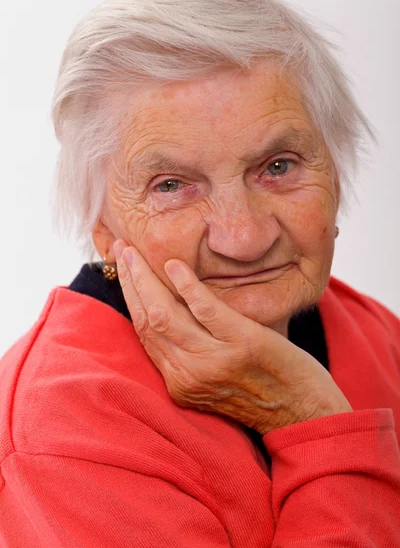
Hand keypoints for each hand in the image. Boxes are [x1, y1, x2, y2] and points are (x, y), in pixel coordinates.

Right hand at [114, 240, 351, 434]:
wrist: (305, 413)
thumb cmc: (263, 391)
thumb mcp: (215, 379)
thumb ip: (192, 352)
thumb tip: (175, 309)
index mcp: (179, 382)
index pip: (144, 332)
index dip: (129, 297)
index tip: (122, 269)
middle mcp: (189, 374)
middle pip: (147, 320)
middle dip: (130, 282)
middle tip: (120, 249)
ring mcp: (214, 361)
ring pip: (166, 314)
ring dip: (146, 279)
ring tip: (136, 252)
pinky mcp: (242, 344)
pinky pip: (205, 310)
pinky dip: (187, 286)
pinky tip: (174, 266)